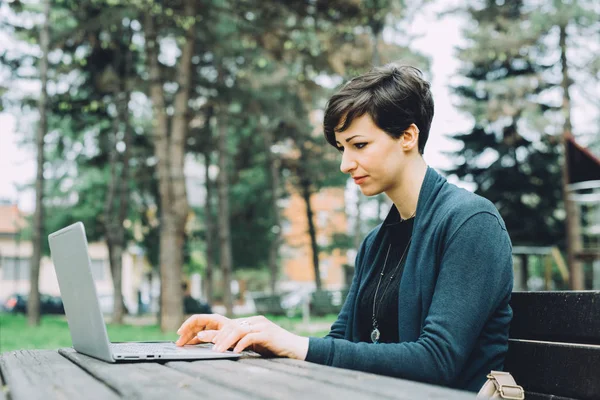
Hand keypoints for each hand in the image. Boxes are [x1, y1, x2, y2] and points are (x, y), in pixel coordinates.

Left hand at [175, 314, 308, 359]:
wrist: (295, 348)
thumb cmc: (274, 347)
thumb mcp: (253, 344)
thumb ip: (239, 341)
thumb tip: (219, 345)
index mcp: (248, 322)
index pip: (224, 324)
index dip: (208, 329)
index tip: (192, 335)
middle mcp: (252, 320)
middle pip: (228, 325)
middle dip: (211, 334)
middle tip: (197, 341)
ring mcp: (260, 325)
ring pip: (237, 330)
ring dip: (224, 341)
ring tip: (215, 350)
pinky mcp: (267, 333)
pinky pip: (250, 337)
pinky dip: (241, 345)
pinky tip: (235, 352)